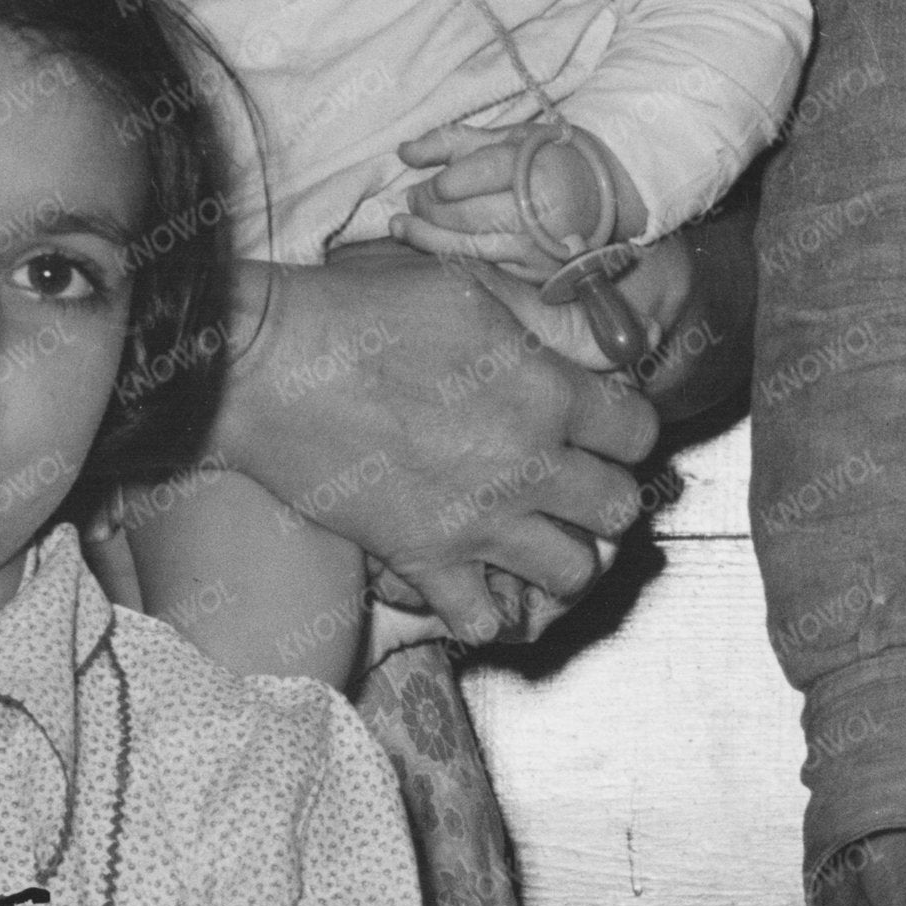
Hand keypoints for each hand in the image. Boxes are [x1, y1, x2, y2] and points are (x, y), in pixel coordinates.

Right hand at [217, 241, 655, 643]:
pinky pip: (485, 618)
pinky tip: (480, 578)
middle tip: (574, 479)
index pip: (639, 431)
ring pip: (573, 571)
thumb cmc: (361, 314)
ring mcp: (478, 521)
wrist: (266, 368)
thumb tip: (611, 340)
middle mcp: (526, 465)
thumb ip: (550, 318)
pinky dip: (490, 607)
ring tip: (537, 531)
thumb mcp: (469, 287)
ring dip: (563, 553)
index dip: (625, 426)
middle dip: (604, 492)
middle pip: (618, 508)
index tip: (599, 423)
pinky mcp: (423, 559)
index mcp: (547, 392)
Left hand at [394, 109, 640, 278]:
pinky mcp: (537, 272)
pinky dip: (453, 255)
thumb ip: (455, 142)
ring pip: (470, 246)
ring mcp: (540, 246)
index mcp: (540, 167)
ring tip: (403, 225)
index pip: (479, 175)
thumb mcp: (511, 138)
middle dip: (428, 210)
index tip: (426, 184)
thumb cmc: (550, 159)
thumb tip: (404, 152)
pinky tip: (434, 244)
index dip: (443, 183)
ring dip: (428, 237)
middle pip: (467, 214)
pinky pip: (485, 266)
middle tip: (412, 200)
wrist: (604, 196)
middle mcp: (543, 209)